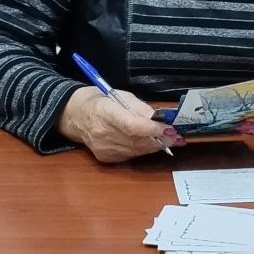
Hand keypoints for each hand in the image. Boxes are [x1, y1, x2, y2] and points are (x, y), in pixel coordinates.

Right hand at [56, 87, 182, 162]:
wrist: (75, 116)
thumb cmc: (99, 101)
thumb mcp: (119, 95)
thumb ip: (139, 107)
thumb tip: (159, 118)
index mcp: (104, 112)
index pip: (131, 125)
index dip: (152, 129)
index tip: (170, 128)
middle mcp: (102, 134)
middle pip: (137, 141)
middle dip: (160, 139)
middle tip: (177, 135)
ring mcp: (104, 148)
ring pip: (137, 150)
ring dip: (154, 145)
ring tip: (168, 138)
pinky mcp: (106, 158)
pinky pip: (131, 155)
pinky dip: (142, 149)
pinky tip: (148, 142)